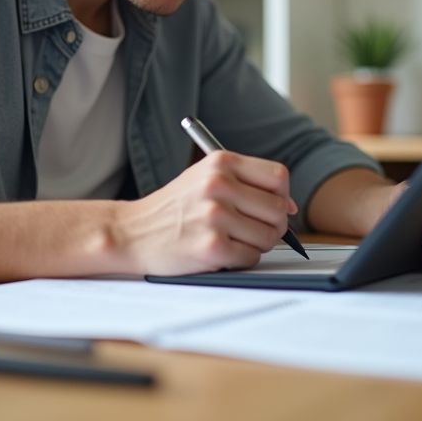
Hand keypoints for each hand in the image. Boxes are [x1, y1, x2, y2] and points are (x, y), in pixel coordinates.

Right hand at [113, 150, 295, 275]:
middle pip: (278, 210)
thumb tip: (291, 207)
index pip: (279, 177)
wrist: (131, 232)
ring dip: (256, 244)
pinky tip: (220, 252)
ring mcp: (215, 216)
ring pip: (268, 236)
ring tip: (231, 239)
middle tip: (250, 229)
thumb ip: (246, 183)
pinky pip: (251, 257)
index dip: (282, 196)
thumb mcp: (205, 178)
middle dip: (272, 225)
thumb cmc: (172, 208)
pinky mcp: (212, 247)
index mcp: (221, 162)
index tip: (271, 206)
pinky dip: (241, 260)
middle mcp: (218, 185)